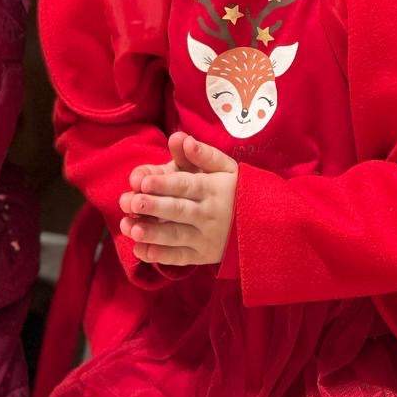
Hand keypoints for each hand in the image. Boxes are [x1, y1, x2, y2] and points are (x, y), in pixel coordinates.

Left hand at [119, 131, 237, 264]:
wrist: (265, 224)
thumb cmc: (238, 190)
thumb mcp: (228, 168)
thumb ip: (204, 154)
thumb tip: (183, 139)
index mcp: (213, 189)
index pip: (187, 185)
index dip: (165, 183)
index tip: (143, 182)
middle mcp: (209, 214)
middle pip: (179, 210)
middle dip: (154, 207)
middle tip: (132, 202)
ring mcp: (206, 238)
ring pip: (177, 236)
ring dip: (153, 233)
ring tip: (131, 228)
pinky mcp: (203, 256)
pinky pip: (180, 257)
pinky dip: (160, 255)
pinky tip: (140, 250)